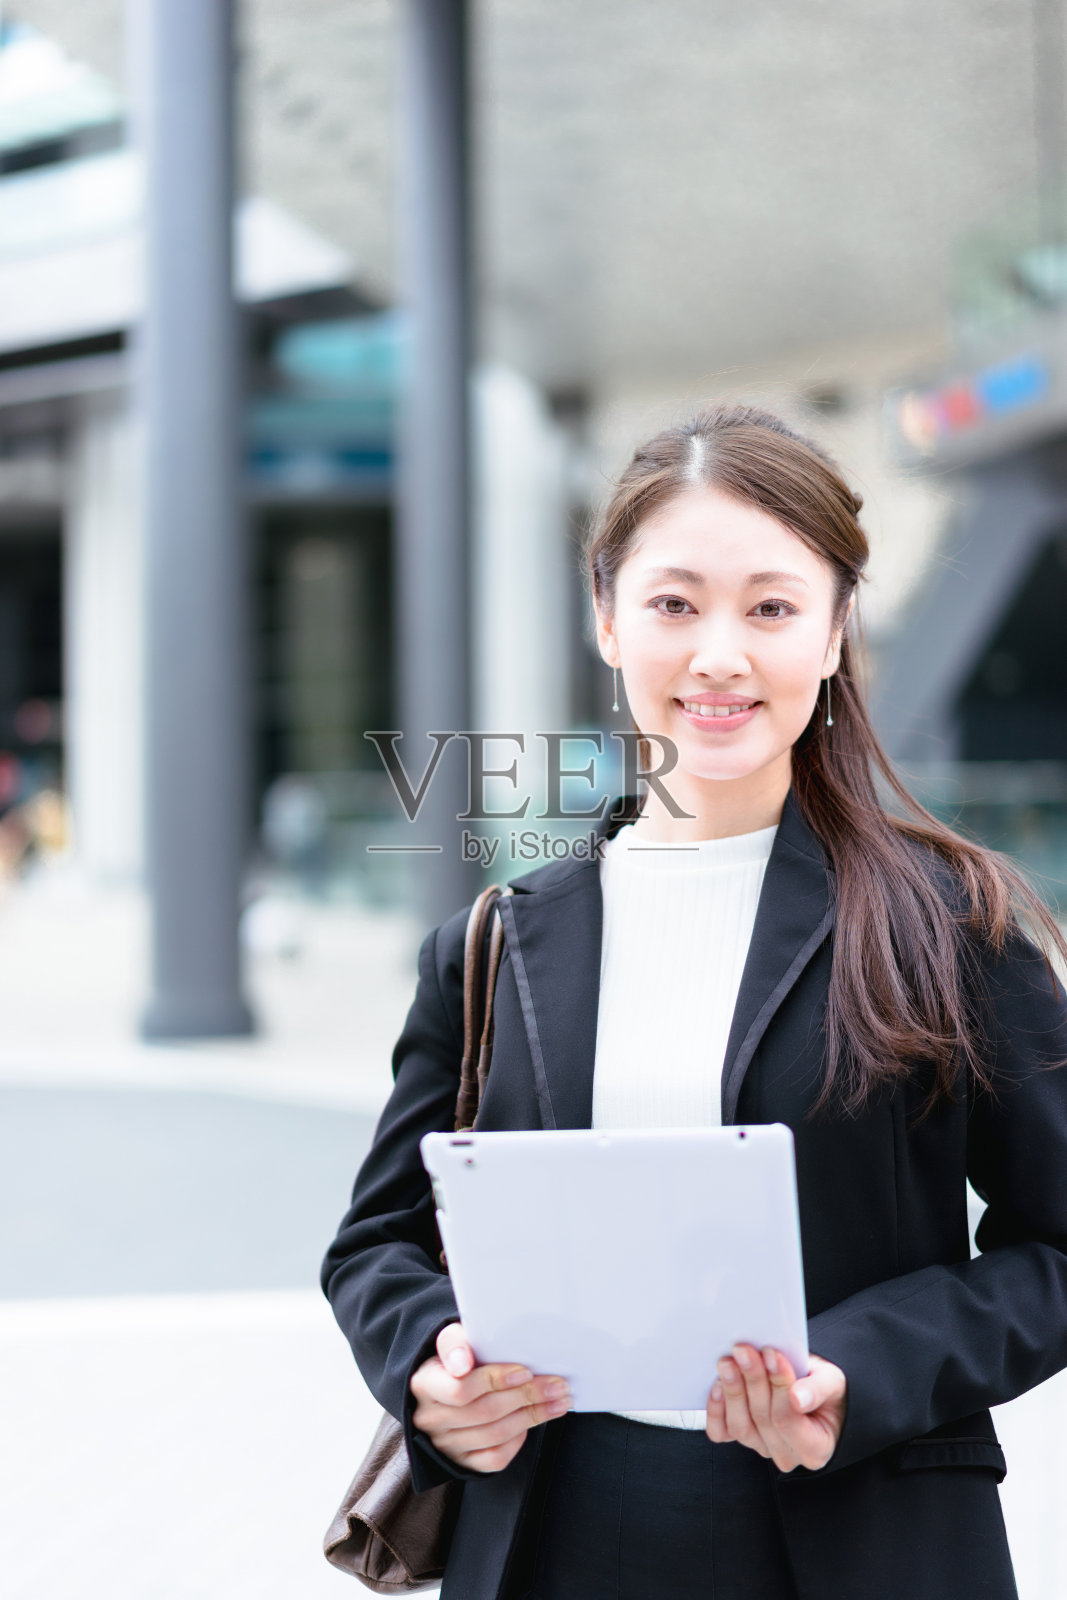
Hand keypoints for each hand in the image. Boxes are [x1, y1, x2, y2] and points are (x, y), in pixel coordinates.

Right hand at [409, 1322, 571, 1472]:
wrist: (446, 1384)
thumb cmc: (456, 1357)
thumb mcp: (452, 1340)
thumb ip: (456, 1342)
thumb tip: (464, 1360)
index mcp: (423, 1384)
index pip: (460, 1388)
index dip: (495, 1380)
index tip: (525, 1371)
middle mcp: (430, 1418)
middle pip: (485, 1412)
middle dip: (526, 1396)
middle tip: (557, 1385)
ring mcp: (445, 1443)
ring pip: (495, 1434)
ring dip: (532, 1416)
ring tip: (558, 1401)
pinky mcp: (461, 1460)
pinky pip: (495, 1458)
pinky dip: (518, 1440)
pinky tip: (532, 1422)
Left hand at [705, 1344, 846, 1471]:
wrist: (811, 1392)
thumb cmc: (823, 1390)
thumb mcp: (832, 1382)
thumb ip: (817, 1390)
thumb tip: (798, 1398)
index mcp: (815, 1447)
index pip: (789, 1419)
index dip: (778, 1386)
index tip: (771, 1353)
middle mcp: (787, 1454)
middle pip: (763, 1419)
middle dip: (753, 1380)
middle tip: (744, 1350)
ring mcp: (761, 1447)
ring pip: (740, 1426)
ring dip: (732, 1390)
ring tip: (729, 1362)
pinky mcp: (741, 1438)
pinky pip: (721, 1432)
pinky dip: (716, 1409)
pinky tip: (717, 1385)